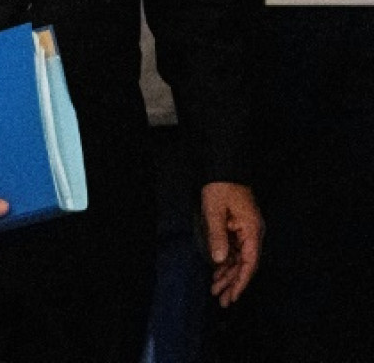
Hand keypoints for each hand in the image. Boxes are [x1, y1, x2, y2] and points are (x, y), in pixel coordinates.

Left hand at [201, 181, 263, 306]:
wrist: (224, 168)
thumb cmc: (220, 188)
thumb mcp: (215, 211)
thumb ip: (217, 236)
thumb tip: (218, 261)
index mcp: (252, 231)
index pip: (249, 262)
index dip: (241, 281)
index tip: (233, 296)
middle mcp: (253, 234)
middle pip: (245, 264)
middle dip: (233, 283)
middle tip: (221, 300)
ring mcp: (246, 232)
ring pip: (239, 259)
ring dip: (228, 274)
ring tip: (215, 289)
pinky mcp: (238, 229)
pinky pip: (234, 250)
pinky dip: (226, 262)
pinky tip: (217, 272)